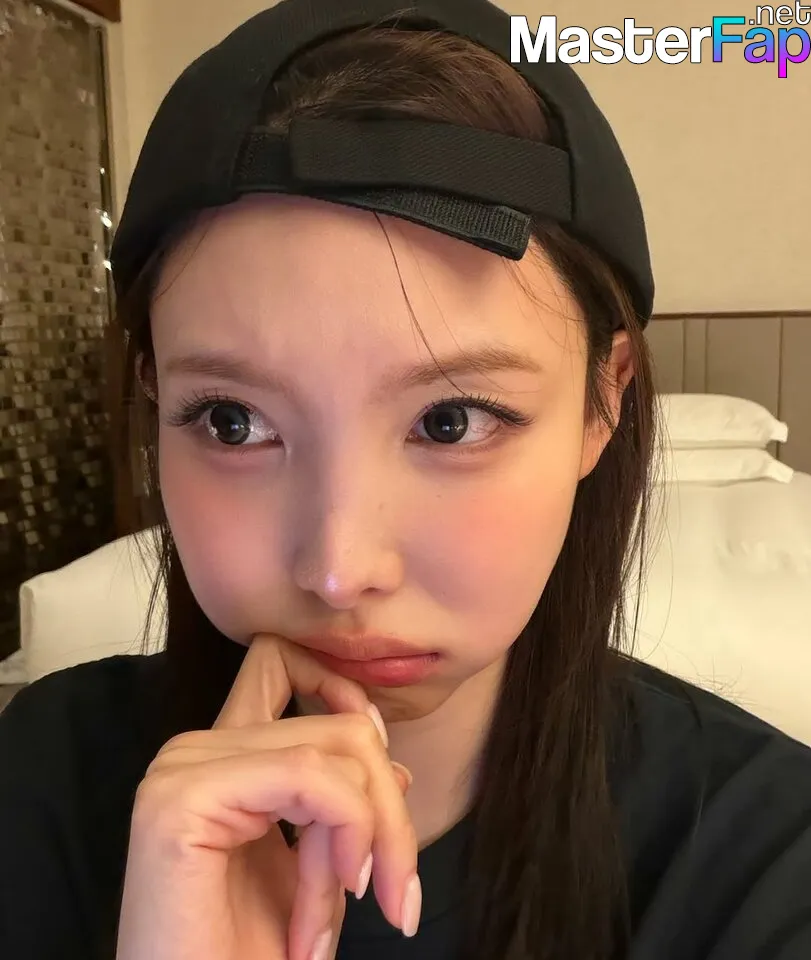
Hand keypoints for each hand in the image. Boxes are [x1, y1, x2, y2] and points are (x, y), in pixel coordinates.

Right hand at [116, 634, 419, 959]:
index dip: (344, 693)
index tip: (385, 780)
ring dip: (365, 840)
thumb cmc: (247, 956)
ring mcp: (184, 767)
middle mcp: (196, 748)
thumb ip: (339, 804)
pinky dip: (347, 835)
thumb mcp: (315, 867)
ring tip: (338, 915)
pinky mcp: (184, 799)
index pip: (280, 663)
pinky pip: (310, 778)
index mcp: (219, 756)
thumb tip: (394, 766)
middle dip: (385, 811)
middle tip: (390, 892)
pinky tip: (330, 905)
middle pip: (339, 723)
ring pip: (338, 749)